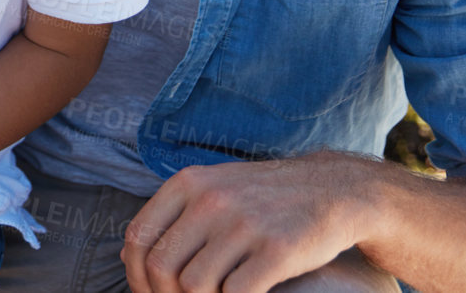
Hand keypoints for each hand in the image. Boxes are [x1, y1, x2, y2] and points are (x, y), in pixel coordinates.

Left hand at [123, 155, 375, 292]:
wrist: (335, 190)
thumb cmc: (266, 197)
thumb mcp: (214, 188)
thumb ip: (176, 217)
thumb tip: (131, 258)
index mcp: (188, 183)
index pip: (138, 237)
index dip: (136, 276)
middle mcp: (211, 200)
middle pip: (161, 268)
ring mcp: (244, 224)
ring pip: (195, 286)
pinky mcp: (277, 249)